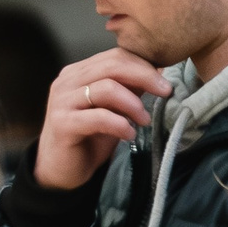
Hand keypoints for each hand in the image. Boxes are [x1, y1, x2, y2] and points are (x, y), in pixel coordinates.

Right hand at [34, 48, 170, 190]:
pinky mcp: (63, 123)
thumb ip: (129, 91)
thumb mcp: (114, 110)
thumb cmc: (89, 138)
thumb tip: (159, 75)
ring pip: (106, 88)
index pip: (115, 56)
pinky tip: (129, 134)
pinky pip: (99, 117)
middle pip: (112, 66)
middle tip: (166, 92)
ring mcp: (63, 101)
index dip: (143, 65)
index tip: (164, 81)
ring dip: (133, 104)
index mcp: (79, 73)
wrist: (61, 170)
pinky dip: (120, 124)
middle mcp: (67, 81)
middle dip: (145, 77)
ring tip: (145, 120)